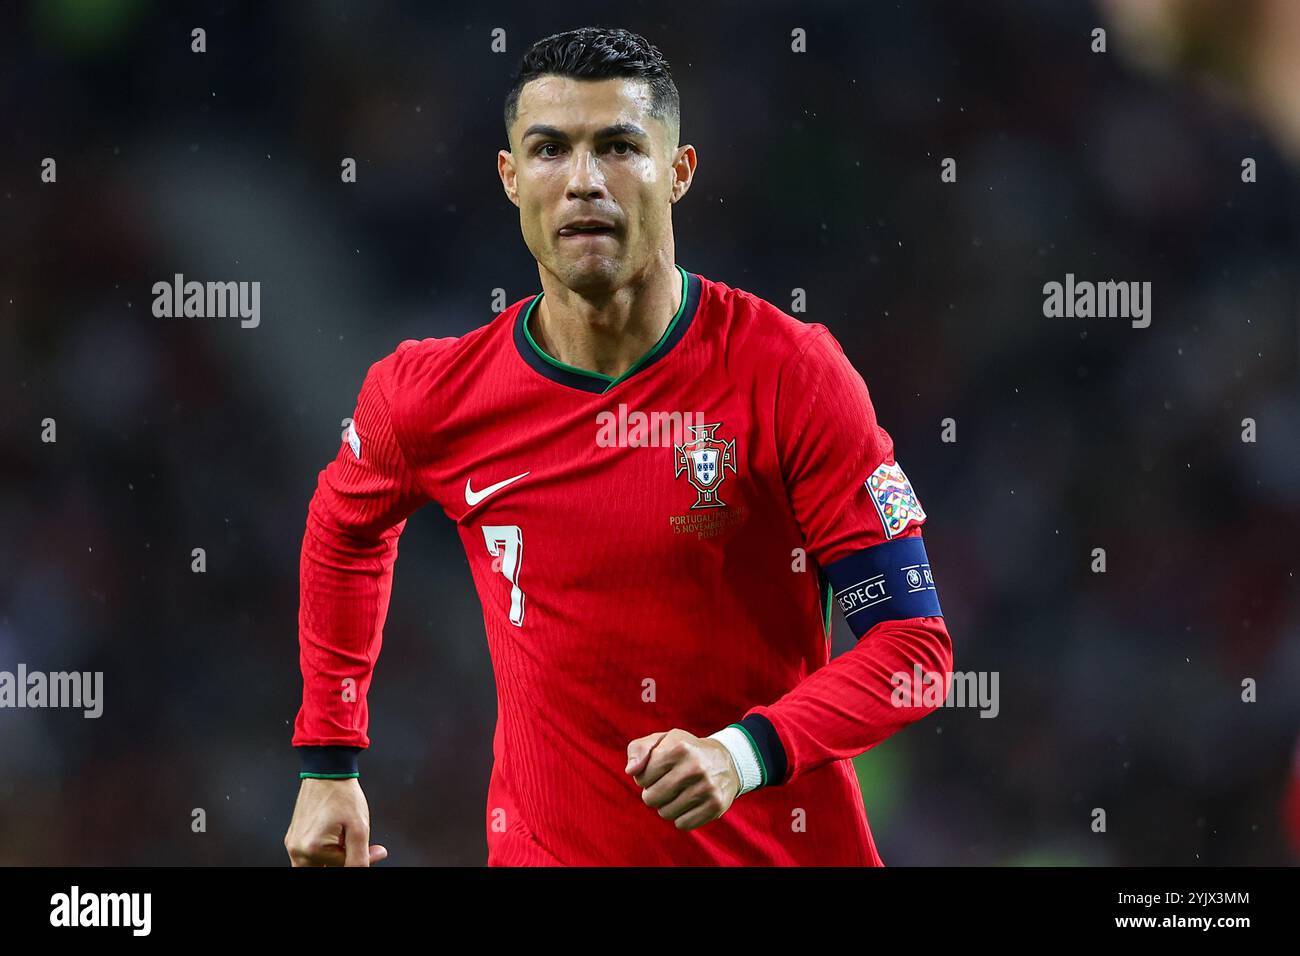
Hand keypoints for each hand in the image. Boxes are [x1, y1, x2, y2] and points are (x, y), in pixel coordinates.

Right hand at [284, 777, 387, 865]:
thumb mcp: (359, 827)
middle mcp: (297, 850)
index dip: (363, 858)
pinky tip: (334, 836)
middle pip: (324, 870)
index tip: (374, 850)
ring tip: (343, 839)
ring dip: (332, 858)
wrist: (326, 771)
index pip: (343, 868)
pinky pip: (308, 856)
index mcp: (312, 849)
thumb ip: (362, 855)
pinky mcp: (293, 838)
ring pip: (316, 866)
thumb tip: (368, 866)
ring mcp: (293, 844)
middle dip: (342, 861)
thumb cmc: (341, 793)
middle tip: (353, 844)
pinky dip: (323, 852)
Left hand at [625, 728, 741, 830]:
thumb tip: (630, 771)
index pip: (642, 777)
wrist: (727, 761)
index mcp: (679, 747)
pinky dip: (681, 818)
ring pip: (666, 813)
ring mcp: (707, 787)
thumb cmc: (685, 751)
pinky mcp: (715, 806)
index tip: (657, 772)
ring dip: (667, 807)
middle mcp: (694, 767)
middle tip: (665, 786)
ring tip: (677, 794)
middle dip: (653, 794)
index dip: (645, 777)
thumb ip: (638, 749)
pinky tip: (689, 804)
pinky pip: (683, 824)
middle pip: (652, 798)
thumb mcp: (662, 740)